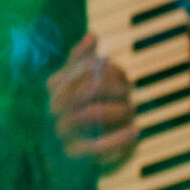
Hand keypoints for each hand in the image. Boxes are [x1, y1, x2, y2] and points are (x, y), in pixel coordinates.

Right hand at [48, 32, 138, 168]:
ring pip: (91, 113)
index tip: (122, 74)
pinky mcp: (73, 153)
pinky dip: (118, 139)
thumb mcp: (77, 83)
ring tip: (131, 111)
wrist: (59, 153)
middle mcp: (55, 106)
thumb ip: (82, 60)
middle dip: (115, 89)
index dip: (108, 68)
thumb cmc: (74, 111)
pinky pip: (96, 145)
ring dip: (118, 111)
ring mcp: (62, 129)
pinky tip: (134, 131)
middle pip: (88, 88)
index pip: (83, 68)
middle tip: (130, 92)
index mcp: (55, 86)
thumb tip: (92, 35)